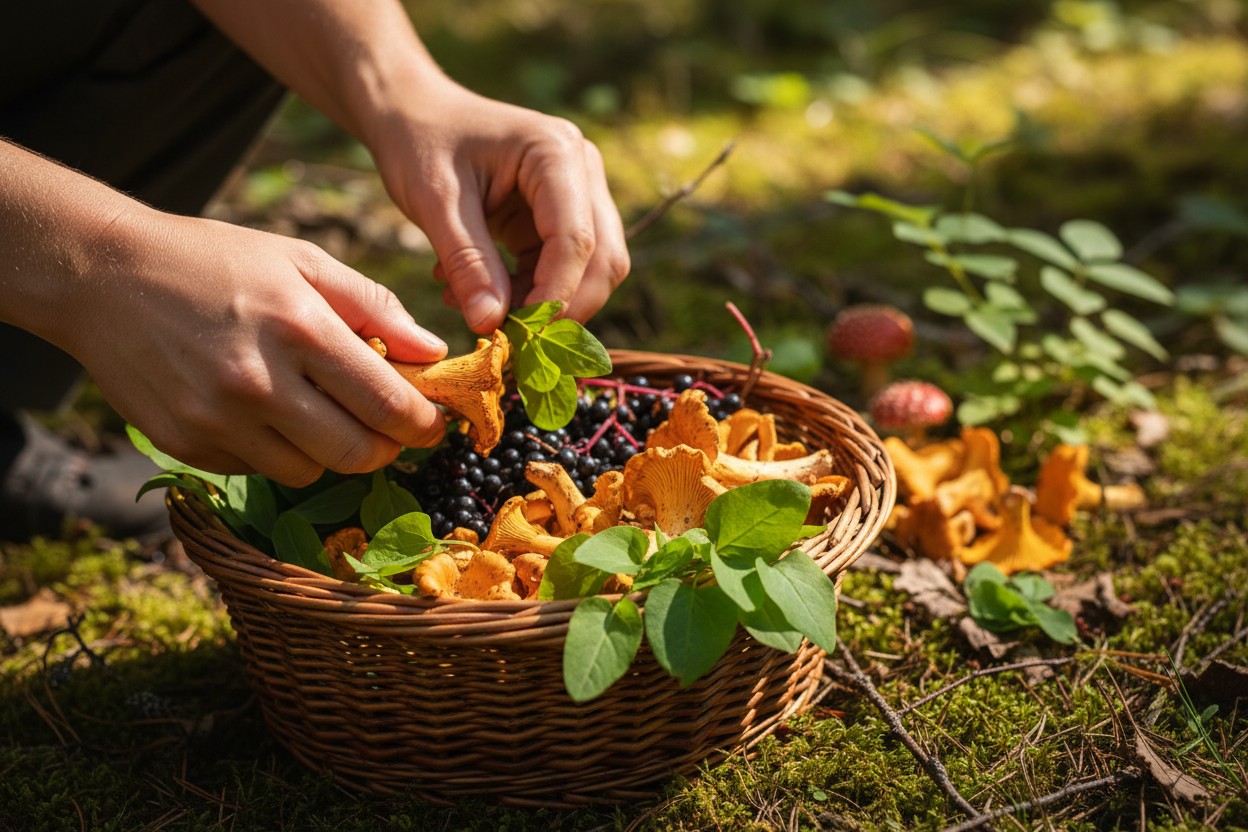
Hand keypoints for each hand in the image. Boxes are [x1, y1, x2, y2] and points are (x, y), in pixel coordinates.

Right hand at [61, 211, 448, 486]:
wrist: (101, 276)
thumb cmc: (214, 260)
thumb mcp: (300, 260)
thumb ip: (374, 307)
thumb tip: (433, 351)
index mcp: (300, 329)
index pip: (387, 403)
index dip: (422, 423)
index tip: (432, 423)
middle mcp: (260, 383)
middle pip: (355, 452)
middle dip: (386, 448)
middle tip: (388, 430)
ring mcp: (219, 421)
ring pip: (309, 471)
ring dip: (330, 452)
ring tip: (321, 414)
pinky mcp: (186, 444)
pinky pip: (258, 470)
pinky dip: (277, 453)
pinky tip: (266, 414)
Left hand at [367, 82, 630, 333]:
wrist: (412, 115)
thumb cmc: (419, 143)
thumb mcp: (434, 202)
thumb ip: (467, 262)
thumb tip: (490, 325)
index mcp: (556, 152)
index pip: (577, 238)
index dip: (555, 294)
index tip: (518, 336)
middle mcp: (581, 171)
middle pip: (603, 259)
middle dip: (563, 308)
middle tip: (511, 342)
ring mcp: (578, 194)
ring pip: (592, 271)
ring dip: (544, 305)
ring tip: (479, 311)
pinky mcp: (561, 218)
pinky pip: (563, 271)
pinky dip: (529, 295)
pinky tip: (480, 296)